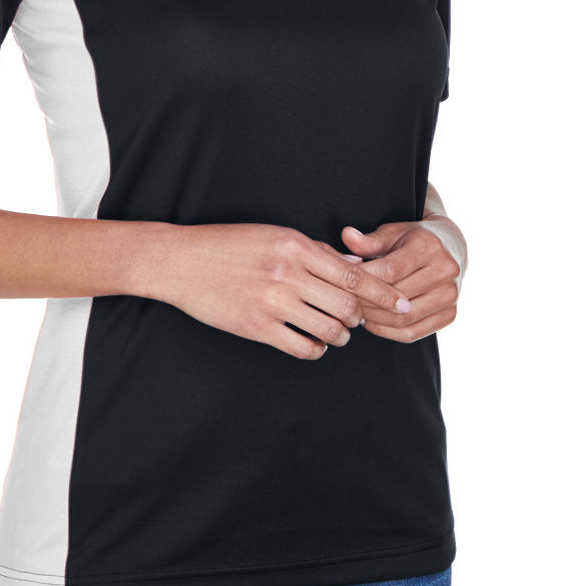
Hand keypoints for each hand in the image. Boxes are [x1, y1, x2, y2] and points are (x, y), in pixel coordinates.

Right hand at [154, 222, 415, 360]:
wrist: (181, 262)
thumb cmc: (228, 245)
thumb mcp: (274, 235)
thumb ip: (314, 253)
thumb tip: (354, 269)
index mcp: (295, 246)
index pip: (353, 276)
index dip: (383, 293)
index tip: (404, 303)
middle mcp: (287, 274)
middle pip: (347, 306)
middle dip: (360, 318)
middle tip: (357, 320)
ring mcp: (272, 302)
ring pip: (329, 330)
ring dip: (340, 336)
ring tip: (336, 334)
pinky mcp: (257, 328)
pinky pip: (303, 348)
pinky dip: (316, 350)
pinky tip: (313, 344)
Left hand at [338, 216, 464, 342]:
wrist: (450, 250)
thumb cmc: (412, 240)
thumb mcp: (391, 233)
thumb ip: (369, 240)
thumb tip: (346, 236)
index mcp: (430, 247)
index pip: (390, 271)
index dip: (362, 279)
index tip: (341, 282)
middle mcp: (446, 271)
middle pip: (396, 297)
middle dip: (364, 301)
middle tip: (343, 302)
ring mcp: (450, 296)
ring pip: (402, 319)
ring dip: (373, 319)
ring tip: (355, 311)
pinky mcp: (450, 315)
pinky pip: (412, 333)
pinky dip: (387, 332)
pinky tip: (371, 322)